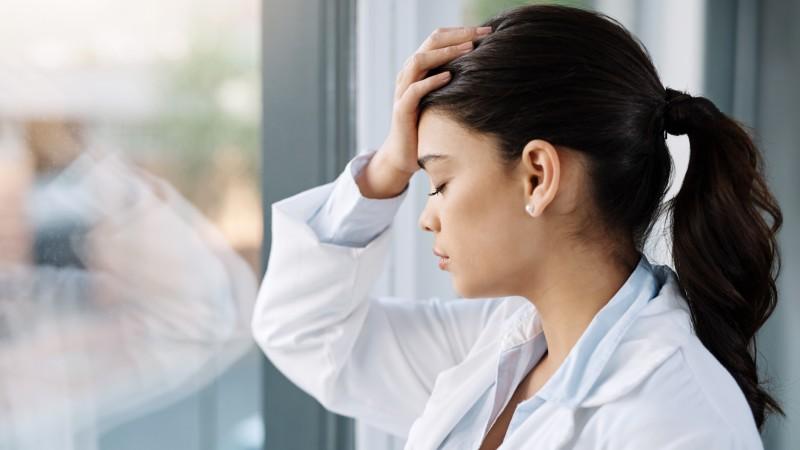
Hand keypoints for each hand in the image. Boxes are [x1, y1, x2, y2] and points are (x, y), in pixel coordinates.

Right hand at [357, 26, 491, 197]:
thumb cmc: (428, 126)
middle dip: (457, 36)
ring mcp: (403, 91)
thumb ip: (456, 82)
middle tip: (481, 34)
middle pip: (430, 43)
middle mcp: (409, 74)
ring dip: (445, 53)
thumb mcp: (444, 99)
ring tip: (468, 49)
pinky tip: (449, 76)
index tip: (486, 31)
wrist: (404, 154)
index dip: (460, 32)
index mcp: (419, 69)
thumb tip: (487, 71)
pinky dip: (431, 81)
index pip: (437, 39)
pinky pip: (414, 90)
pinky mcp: (401, 109)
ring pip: (419, 61)